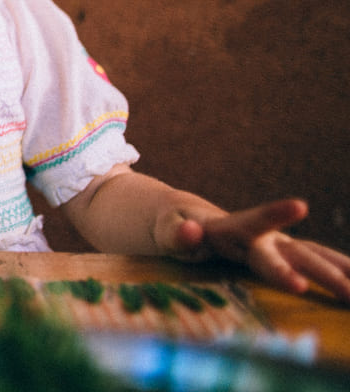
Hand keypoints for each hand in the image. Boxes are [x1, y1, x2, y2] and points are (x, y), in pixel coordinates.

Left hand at [160, 198, 349, 303]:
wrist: (189, 220)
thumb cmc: (175, 228)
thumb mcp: (167, 231)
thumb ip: (177, 235)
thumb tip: (192, 231)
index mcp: (233, 228)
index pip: (255, 221)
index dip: (276, 215)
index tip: (300, 206)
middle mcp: (263, 237)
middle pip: (295, 253)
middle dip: (322, 272)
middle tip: (349, 292)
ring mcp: (278, 246)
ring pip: (315, 256)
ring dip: (342, 272)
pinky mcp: (286, 255)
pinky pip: (320, 261)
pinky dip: (344, 270)